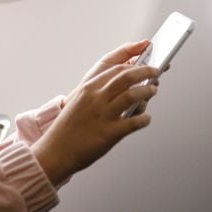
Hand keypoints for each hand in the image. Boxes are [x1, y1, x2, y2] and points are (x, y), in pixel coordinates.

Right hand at [34, 40, 159, 184]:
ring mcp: (104, 114)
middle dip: (146, 71)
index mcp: (88, 88)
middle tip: (155, 72)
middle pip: (128, 76)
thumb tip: (124, 87)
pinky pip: (135, 122)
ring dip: (148, 92)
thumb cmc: (68, 128)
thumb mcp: (80, 103)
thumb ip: (99, 93)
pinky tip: (146, 119)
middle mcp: (96, 97)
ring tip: (153, 91)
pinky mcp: (110, 133)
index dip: (134, 62)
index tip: (144, 60)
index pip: (117, 67)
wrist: (55, 151)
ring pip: (134, 94)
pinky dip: (145, 119)